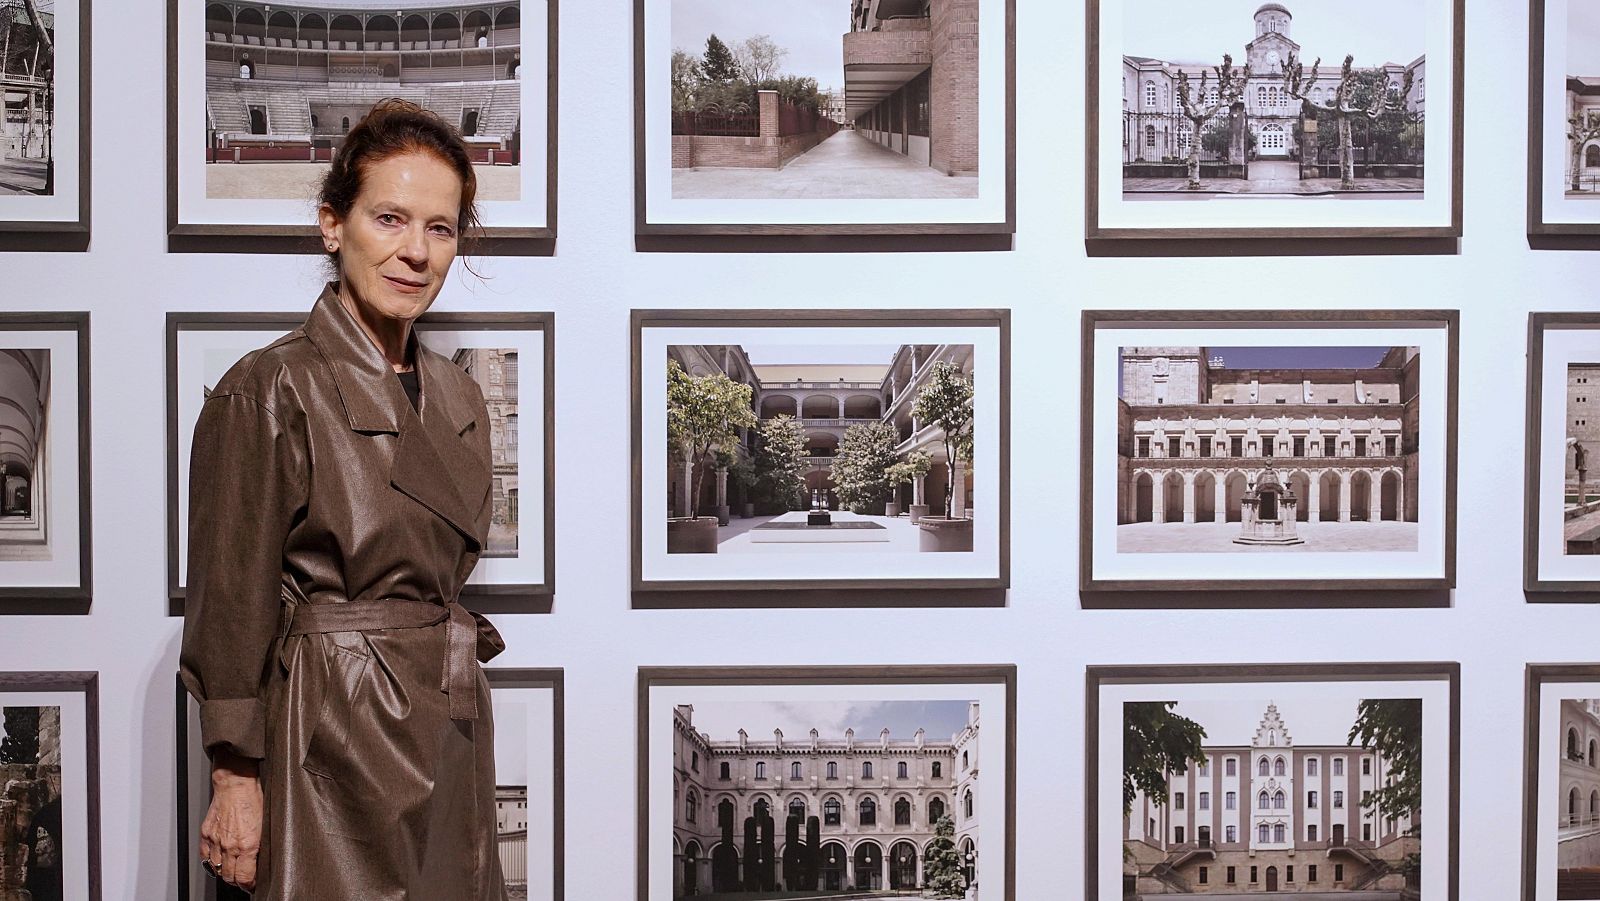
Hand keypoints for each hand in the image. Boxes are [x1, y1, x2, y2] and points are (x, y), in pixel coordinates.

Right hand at [201, 750, 262, 892]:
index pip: (244, 877)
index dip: (248, 884)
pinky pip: (205, 857)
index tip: (252, 884)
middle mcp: (230, 845)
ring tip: (232, 872)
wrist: (236, 784)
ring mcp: (216, 841)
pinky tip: (218, 861)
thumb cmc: (254, 799)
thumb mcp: (265, 825)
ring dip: (224, 873)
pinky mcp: (206, 834)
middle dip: (237, 881)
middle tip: (243, 880)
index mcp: (247, 844)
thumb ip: (260, 845)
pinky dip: (211, 862)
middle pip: (229, 876)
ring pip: (217, 869)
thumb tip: (260, 860)